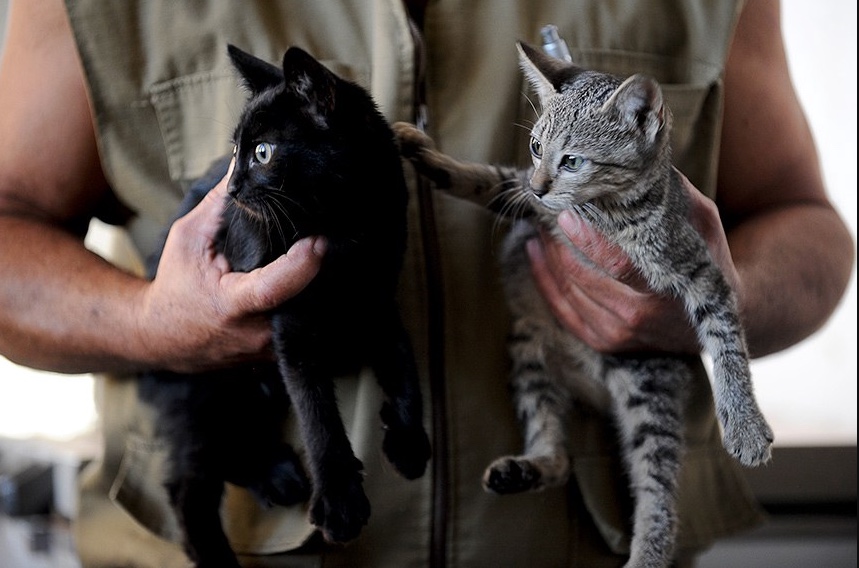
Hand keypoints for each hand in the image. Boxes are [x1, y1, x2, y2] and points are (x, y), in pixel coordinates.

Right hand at [135, 165, 326, 372]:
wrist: (162, 336)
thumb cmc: (176, 283)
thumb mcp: (189, 238)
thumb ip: (221, 203)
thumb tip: (246, 163)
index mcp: (232, 306)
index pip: (276, 288)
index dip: (302, 265)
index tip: (318, 239)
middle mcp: (255, 334)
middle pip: (304, 301)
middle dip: (320, 272)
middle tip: (328, 240)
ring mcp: (268, 350)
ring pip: (310, 317)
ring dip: (320, 288)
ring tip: (325, 257)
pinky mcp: (276, 355)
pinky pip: (304, 327)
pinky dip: (310, 303)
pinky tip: (314, 280)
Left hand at [527, 172, 737, 354]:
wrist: (710, 321)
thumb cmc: (707, 264)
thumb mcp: (702, 226)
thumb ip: (674, 197)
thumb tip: (641, 164)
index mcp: (663, 287)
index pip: (617, 265)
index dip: (587, 240)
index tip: (566, 215)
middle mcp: (637, 315)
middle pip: (582, 278)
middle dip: (557, 244)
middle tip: (543, 214)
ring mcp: (618, 333)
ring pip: (567, 292)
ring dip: (546, 258)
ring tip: (538, 229)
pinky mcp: (603, 342)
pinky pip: (563, 311)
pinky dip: (545, 282)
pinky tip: (536, 256)